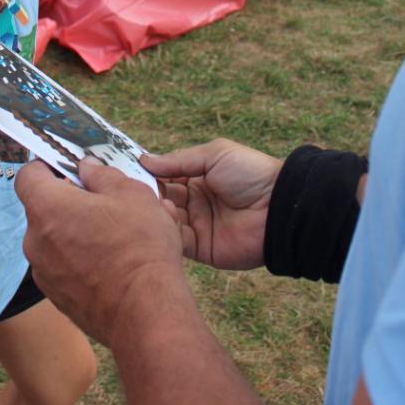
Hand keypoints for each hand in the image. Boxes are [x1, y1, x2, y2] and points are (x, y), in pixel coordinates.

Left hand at [15, 159, 183, 346]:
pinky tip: (113, 264)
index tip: (69, 167)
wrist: (146, 312)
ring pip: (56, 240)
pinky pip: (64, 267)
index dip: (46, 166)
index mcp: (47, 209)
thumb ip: (102, 175)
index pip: (27, 176)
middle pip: (44, 209)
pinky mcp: (58, 298)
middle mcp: (35, 241)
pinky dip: (81, 261)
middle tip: (105, 203)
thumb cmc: (139, 247)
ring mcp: (44, 273)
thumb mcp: (131, 193)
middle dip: (71, 202)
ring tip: (117, 236)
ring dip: (78, 233)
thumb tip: (86, 168)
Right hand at [143, 139, 282, 269]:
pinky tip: (163, 215)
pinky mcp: (201, 248)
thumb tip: (144, 160)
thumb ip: (179, 160)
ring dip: (154, 210)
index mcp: (196, 177)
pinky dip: (166, 229)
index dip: (147, 173)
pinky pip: (177, 240)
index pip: (164, 176)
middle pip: (160, 198)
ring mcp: (196, 225)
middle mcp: (193, 201)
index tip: (126, 169)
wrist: (279, 207)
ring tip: (151, 200)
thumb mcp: (214, 156)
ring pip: (164, 219)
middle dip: (146, 193)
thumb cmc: (250, 174)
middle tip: (131, 187)